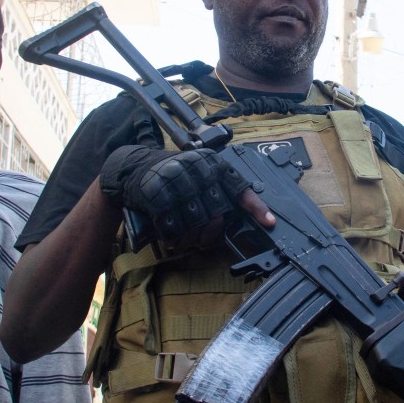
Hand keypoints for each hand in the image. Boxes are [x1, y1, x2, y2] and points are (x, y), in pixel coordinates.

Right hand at [99, 145, 270, 244]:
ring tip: (186, 239)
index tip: (269, 223)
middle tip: (204, 238)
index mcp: (212, 164)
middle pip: (216, 215)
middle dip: (211, 233)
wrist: (134, 167)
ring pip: (194, 224)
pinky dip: (171, 237)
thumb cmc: (174, 176)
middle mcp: (197, 169)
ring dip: (190, 239)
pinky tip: (170, 234)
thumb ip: (220, 190)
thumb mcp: (199, 174)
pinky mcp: (156, 195)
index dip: (256, 207)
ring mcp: (176, 181)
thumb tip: (245, 216)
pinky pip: (172, 227)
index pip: (240, 187)